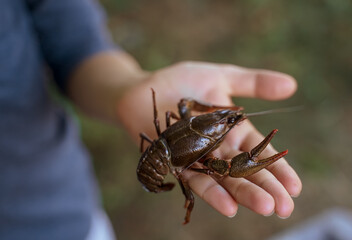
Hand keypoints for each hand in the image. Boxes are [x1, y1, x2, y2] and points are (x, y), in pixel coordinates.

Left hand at [117, 61, 301, 218]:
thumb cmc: (182, 81)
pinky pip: (196, 180)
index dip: (277, 169)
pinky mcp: (178, 164)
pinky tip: (230, 206)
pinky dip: (212, 193)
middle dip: (266, 188)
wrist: (145, 88)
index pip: (259, 152)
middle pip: (245, 171)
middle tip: (286, 207)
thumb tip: (292, 85)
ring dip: (244, 194)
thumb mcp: (221, 77)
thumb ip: (253, 83)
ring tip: (266, 207)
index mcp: (232, 131)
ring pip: (224, 180)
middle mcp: (218, 149)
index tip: (295, 186)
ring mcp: (198, 159)